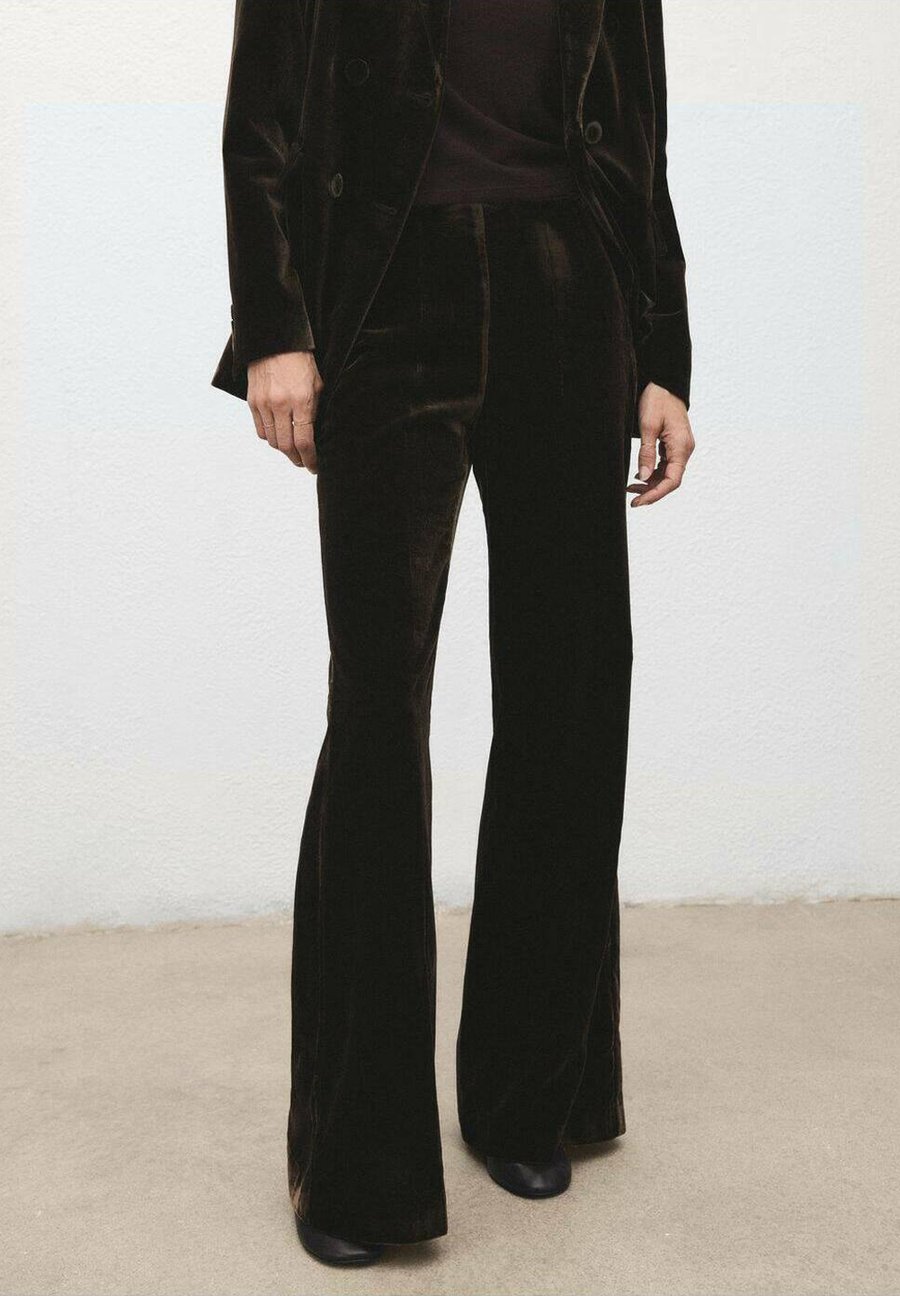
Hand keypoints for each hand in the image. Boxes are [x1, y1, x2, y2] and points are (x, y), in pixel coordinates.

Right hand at [247, 350, 323, 472]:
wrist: (275, 341)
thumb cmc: (301, 362)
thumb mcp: (317, 385)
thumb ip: (315, 411)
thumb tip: (315, 436)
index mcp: (301, 401)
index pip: (304, 442)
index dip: (310, 459)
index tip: (314, 467)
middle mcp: (281, 405)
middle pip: (286, 446)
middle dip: (296, 459)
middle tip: (303, 462)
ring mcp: (264, 404)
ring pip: (272, 441)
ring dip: (283, 450)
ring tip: (292, 450)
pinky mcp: (253, 401)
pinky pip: (260, 430)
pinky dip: (270, 438)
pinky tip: (278, 436)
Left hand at [627, 383, 693, 506]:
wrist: (664, 384)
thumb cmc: (657, 400)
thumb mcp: (648, 426)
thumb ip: (646, 453)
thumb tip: (642, 477)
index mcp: (682, 447)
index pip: (672, 481)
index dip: (655, 494)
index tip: (639, 502)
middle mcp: (684, 450)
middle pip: (670, 481)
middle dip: (651, 492)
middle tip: (632, 501)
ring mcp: (680, 448)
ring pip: (667, 474)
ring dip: (650, 484)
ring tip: (631, 489)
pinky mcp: (674, 445)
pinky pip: (665, 466)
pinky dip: (652, 473)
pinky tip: (638, 476)